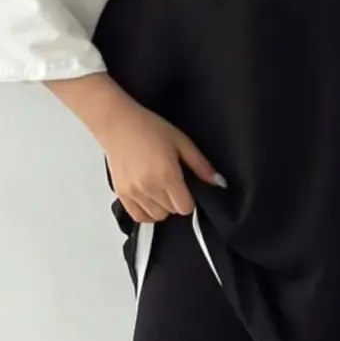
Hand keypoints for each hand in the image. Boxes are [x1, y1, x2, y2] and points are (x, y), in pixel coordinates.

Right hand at [101, 97, 225, 224]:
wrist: (118, 124)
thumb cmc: (151, 128)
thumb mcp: (182, 142)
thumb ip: (201, 165)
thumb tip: (219, 183)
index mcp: (167, 175)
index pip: (185, 207)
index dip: (190, 199)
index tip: (187, 186)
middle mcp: (150, 188)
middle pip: (172, 211)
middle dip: (176, 200)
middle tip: (173, 183)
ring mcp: (133, 192)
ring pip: (157, 216)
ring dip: (162, 206)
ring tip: (160, 188)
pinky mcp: (121, 194)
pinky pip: (139, 216)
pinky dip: (147, 212)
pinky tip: (149, 197)